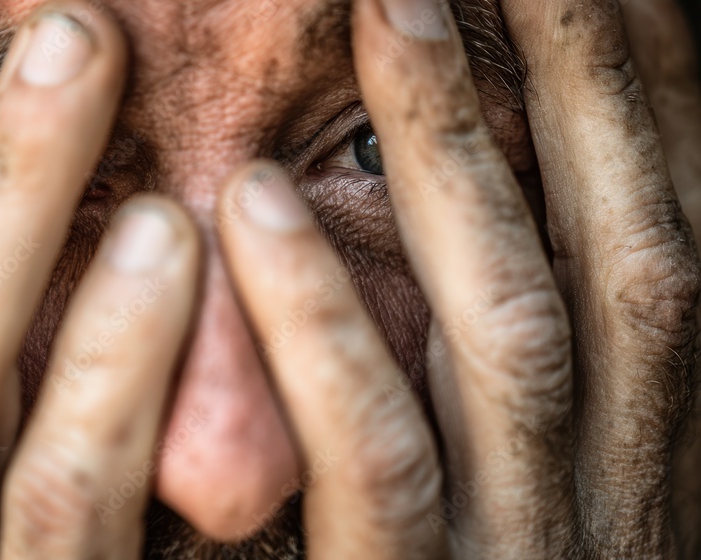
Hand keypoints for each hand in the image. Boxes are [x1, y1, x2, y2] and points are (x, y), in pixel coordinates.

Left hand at [212, 0, 700, 556]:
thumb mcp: (534, 469)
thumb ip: (515, 351)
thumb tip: (481, 184)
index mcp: (657, 435)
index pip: (673, 233)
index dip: (645, 96)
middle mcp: (622, 473)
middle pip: (622, 248)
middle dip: (575, 79)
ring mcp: (526, 534)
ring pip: (511, 327)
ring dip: (453, 153)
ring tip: (388, 8)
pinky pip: (377, 453)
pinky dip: (322, 323)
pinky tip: (255, 202)